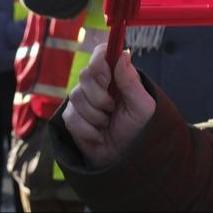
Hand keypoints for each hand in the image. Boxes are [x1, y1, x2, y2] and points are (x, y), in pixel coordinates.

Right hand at [62, 43, 155, 168]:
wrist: (125, 158)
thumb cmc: (139, 130)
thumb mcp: (142, 106)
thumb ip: (131, 81)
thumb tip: (123, 53)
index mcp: (118, 76)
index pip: (101, 54)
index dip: (99, 62)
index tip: (106, 78)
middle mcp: (99, 84)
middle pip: (85, 75)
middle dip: (99, 96)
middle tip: (112, 108)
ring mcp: (84, 100)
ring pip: (76, 97)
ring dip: (95, 115)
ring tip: (108, 123)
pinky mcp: (73, 117)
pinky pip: (71, 117)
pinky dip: (87, 129)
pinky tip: (98, 135)